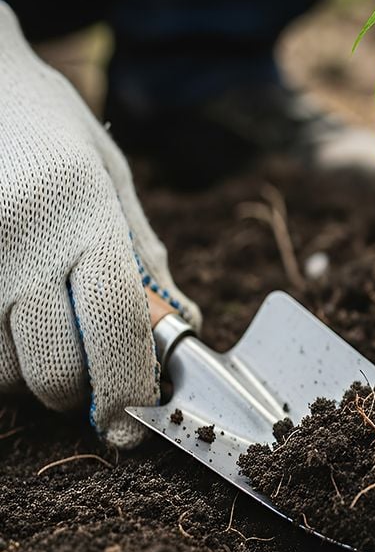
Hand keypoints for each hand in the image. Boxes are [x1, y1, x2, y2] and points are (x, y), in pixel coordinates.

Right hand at [0, 2, 199, 447]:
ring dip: (25, 373)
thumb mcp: (110, 177)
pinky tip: (5, 319)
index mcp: (83, 215)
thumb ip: (144, 254)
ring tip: (34, 326)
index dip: (129, 387)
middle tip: (85, 374)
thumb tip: (180, 321)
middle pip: (54, 368)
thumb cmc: (47, 127)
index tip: (134, 423)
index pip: (117, 325)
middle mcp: (20, 241)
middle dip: (77, 391)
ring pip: (0, 372)